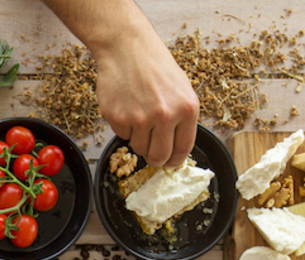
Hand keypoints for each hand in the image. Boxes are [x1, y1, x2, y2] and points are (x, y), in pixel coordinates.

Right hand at [41, 0, 198, 168]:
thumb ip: (181, 119)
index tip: (169, 164)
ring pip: (138, 147)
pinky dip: (123, 126)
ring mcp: (139, 118)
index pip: (182, 149)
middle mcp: (165, 116)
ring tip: (138, 115)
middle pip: (158, 156)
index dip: (174, 161)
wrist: (127, 49)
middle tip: (151, 152)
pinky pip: (121, 135)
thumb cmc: (155, 67)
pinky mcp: (118, 117)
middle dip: (155, 158)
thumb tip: (175, 148)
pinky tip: (126, 106)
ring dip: (138, 138)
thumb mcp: (181, 90)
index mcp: (186, 109)